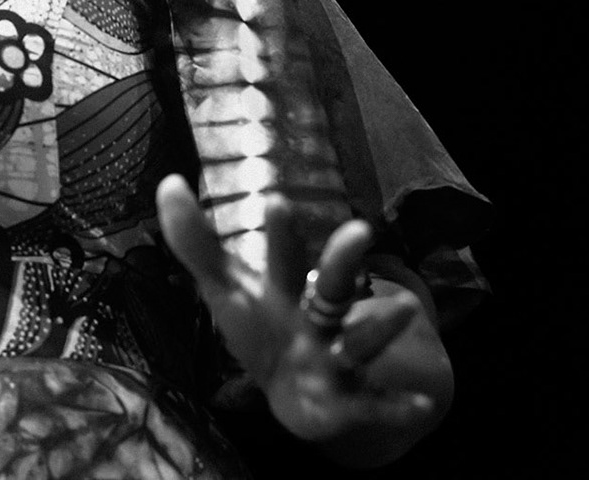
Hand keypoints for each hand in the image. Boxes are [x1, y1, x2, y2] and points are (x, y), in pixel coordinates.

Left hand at [156, 174, 452, 467]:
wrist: (293, 393)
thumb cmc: (259, 329)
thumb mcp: (225, 290)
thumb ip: (196, 243)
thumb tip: (169, 182)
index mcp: (284, 290)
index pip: (280, 258)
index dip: (280, 235)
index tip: (276, 202)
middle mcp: (317, 318)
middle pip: (328, 288)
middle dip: (340, 263)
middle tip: (359, 230)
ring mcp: (337, 358)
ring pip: (359, 341)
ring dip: (379, 328)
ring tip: (404, 307)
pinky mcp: (350, 401)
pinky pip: (375, 405)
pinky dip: (396, 406)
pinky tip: (419, 405)